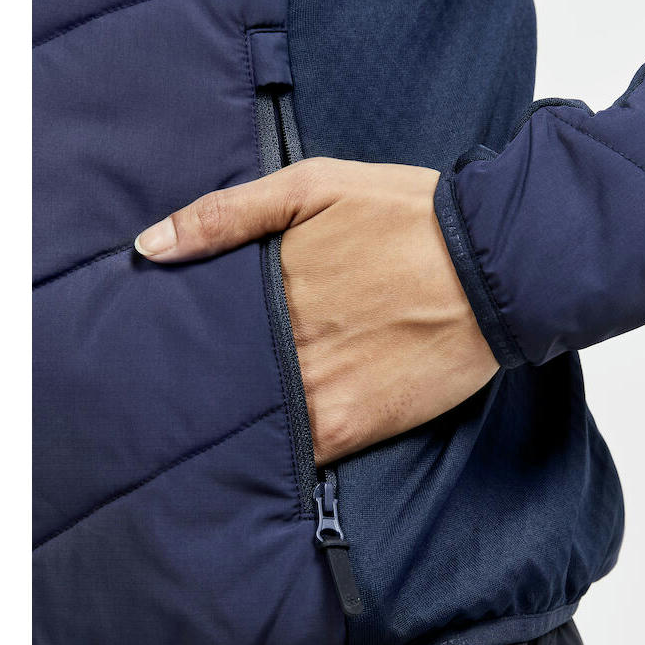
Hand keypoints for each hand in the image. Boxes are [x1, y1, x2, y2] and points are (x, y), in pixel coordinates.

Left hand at [135, 158, 499, 463]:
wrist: (496, 266)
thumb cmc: (408, 217)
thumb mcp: (314, 185)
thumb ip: (227, 213)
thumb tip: (148, 247)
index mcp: (268, 286)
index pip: (194, 326)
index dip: (171, 340)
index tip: (150, 348)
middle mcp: (284, 344)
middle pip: (215, 377)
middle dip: (189, 385)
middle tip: (160, 396)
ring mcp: (318, 390)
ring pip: (248, 420)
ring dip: (225, 425)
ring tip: (198, 432)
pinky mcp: (355, 425)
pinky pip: (297, 452)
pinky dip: (272, 456)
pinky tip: (251, 459)